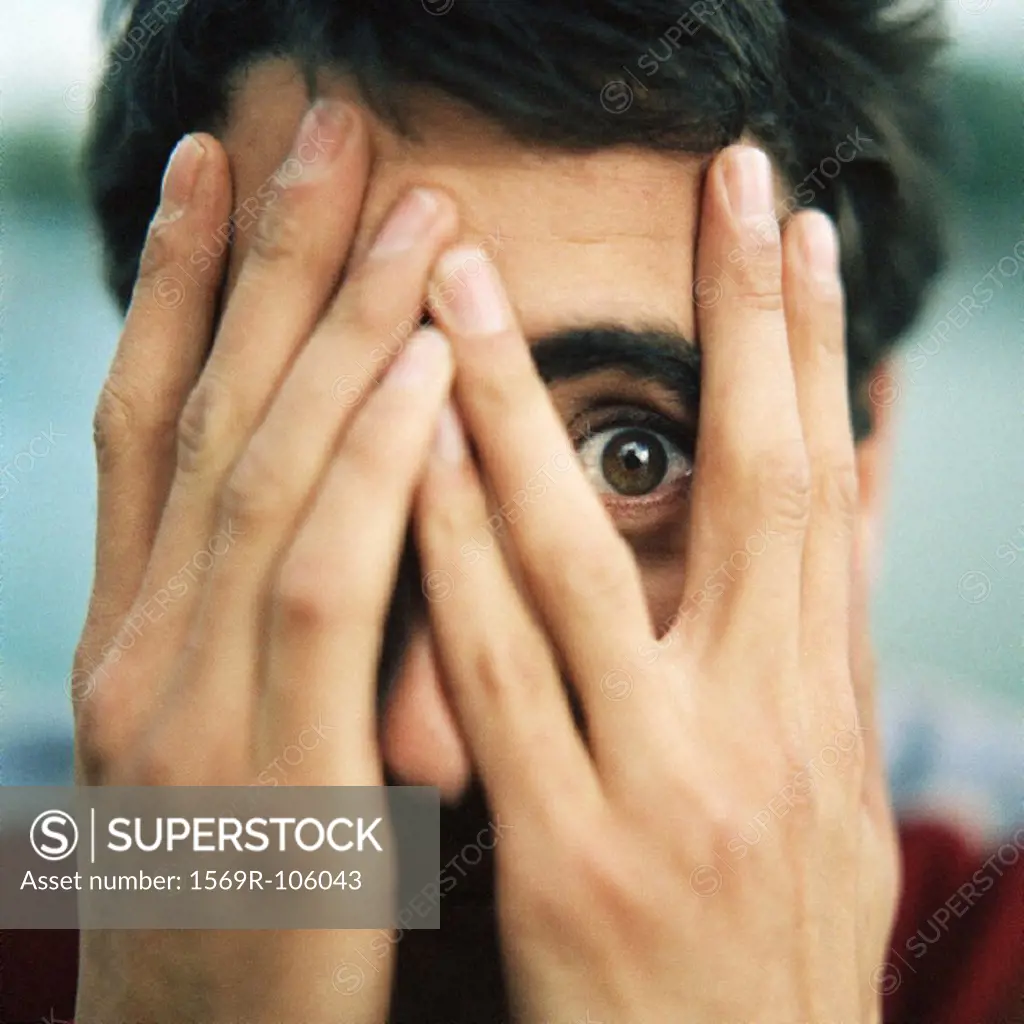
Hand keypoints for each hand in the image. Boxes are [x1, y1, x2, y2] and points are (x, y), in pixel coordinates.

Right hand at [71, 102, 457, 1023]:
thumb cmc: (248, 908)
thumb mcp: (239, 741)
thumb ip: (275, 630)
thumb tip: (349, 512)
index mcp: (143, 635)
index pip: (157, 423)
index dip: (178, 289)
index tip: (222, 175)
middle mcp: (146, 644)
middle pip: (211, 410)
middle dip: (261, 261)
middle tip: (322, 129)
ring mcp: (191, 704)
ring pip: (265, 468)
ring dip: (331, 327)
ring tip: (403, 202)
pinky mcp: (266, 777)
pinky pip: (327, 584)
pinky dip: (372, 467)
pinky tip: (432, 368)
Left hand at [414, 144, 898, 1022]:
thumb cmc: (770, 961)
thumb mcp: (824, 808)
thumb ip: (805, 662)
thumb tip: (821, 526)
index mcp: (822, 715)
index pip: (823, 493)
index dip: (815, 354)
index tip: (793, 235)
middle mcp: (763, 734)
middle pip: (755, 489)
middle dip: (741, 323)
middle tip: (720, 184)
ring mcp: (667, 793)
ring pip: (586, 563)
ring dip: (525, 411)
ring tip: (472, 283)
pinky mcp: (574, 864)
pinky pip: (497, 679)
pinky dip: (454, 556)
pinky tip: (408, 455)